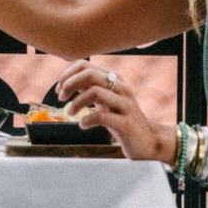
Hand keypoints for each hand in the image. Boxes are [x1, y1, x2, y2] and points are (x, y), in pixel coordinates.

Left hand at [55, 60, 174, 164]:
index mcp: (115, 79)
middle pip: (89, 75)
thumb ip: (90, 88)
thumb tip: (68, 80)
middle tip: (61, 98)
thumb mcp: (106, 100)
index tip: (59, 89)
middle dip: (69, 85)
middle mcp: (121, 88)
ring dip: (76, 103)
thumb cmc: (122, 119)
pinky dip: (87, 120)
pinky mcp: (127, 123)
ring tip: (71, 113)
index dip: (68, 75)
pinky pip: (102, 116)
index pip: (86, 65)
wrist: (148, 141)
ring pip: (95, 92)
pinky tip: (83, 125)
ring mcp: (125, 105)